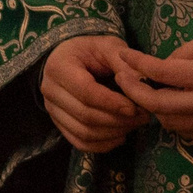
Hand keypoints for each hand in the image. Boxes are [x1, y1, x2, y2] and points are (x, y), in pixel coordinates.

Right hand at [40, 34, 141, 152]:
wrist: (70, 58)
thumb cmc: (91, 51)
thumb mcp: (108, 47)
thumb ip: (125, 64)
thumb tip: (143, 85)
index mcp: (59, 67)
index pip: (85, 92)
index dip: (112, 103)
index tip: (136, 107)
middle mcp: (49, 90)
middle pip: (85, 115)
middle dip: (119, 120)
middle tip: (143, 116)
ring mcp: (51, 109)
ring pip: (84, 132)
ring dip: (114, 133)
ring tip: (134, 124)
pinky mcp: (58, 124)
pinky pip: (80, 143)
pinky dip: (103, 145)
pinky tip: (120, 135)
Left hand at [117, 29, 192, 141]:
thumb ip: (181, 53)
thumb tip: (156, 67)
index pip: (162, 73)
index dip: (136, 63)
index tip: (122, 54)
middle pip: (158, 105)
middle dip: (133, 91)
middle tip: (121, 77)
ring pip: (168, 121)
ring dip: (151, 106)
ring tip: (143, 89)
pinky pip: (184, 130)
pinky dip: (169, 118)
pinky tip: (166, 103)